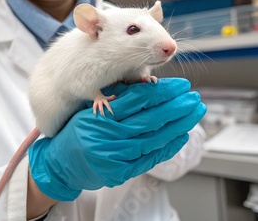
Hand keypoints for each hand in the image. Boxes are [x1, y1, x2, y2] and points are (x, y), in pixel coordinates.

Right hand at [28, 78, 205, 200]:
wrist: (61, 163)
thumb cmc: (78, 130)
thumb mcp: (90, 107)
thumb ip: (116, 97)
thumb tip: (151, 85)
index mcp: (98, 115)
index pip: (137, 100)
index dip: (163, 91)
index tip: (181, 85)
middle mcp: (107, 136)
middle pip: (150, 119)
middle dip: (176, 106)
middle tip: (194, 96)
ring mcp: (114, 157)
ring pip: (154, 137)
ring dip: (179, 124)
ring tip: (195, 111)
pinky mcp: (120, 173)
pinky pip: (150, 158)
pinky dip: (168, 146)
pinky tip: (182, 134)